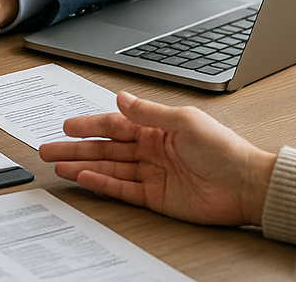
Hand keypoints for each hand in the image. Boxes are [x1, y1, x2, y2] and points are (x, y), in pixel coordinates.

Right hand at [39, 91, 276, 226]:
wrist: (246, 185)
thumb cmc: (223, 149)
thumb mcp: (184, 121)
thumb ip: (148, 112)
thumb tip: (120, 98)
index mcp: (156, 127)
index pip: (115, 123)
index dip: (89, 125)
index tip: (67, 125)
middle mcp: (150, 149)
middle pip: (105, 147)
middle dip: (77, 147)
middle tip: (49, 147)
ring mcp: (151, 173)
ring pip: (109, 168)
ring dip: (83, 166)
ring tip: (59, 165)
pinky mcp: (156, 197)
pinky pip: (122, 188)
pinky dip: (102, 184)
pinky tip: (84, 179)